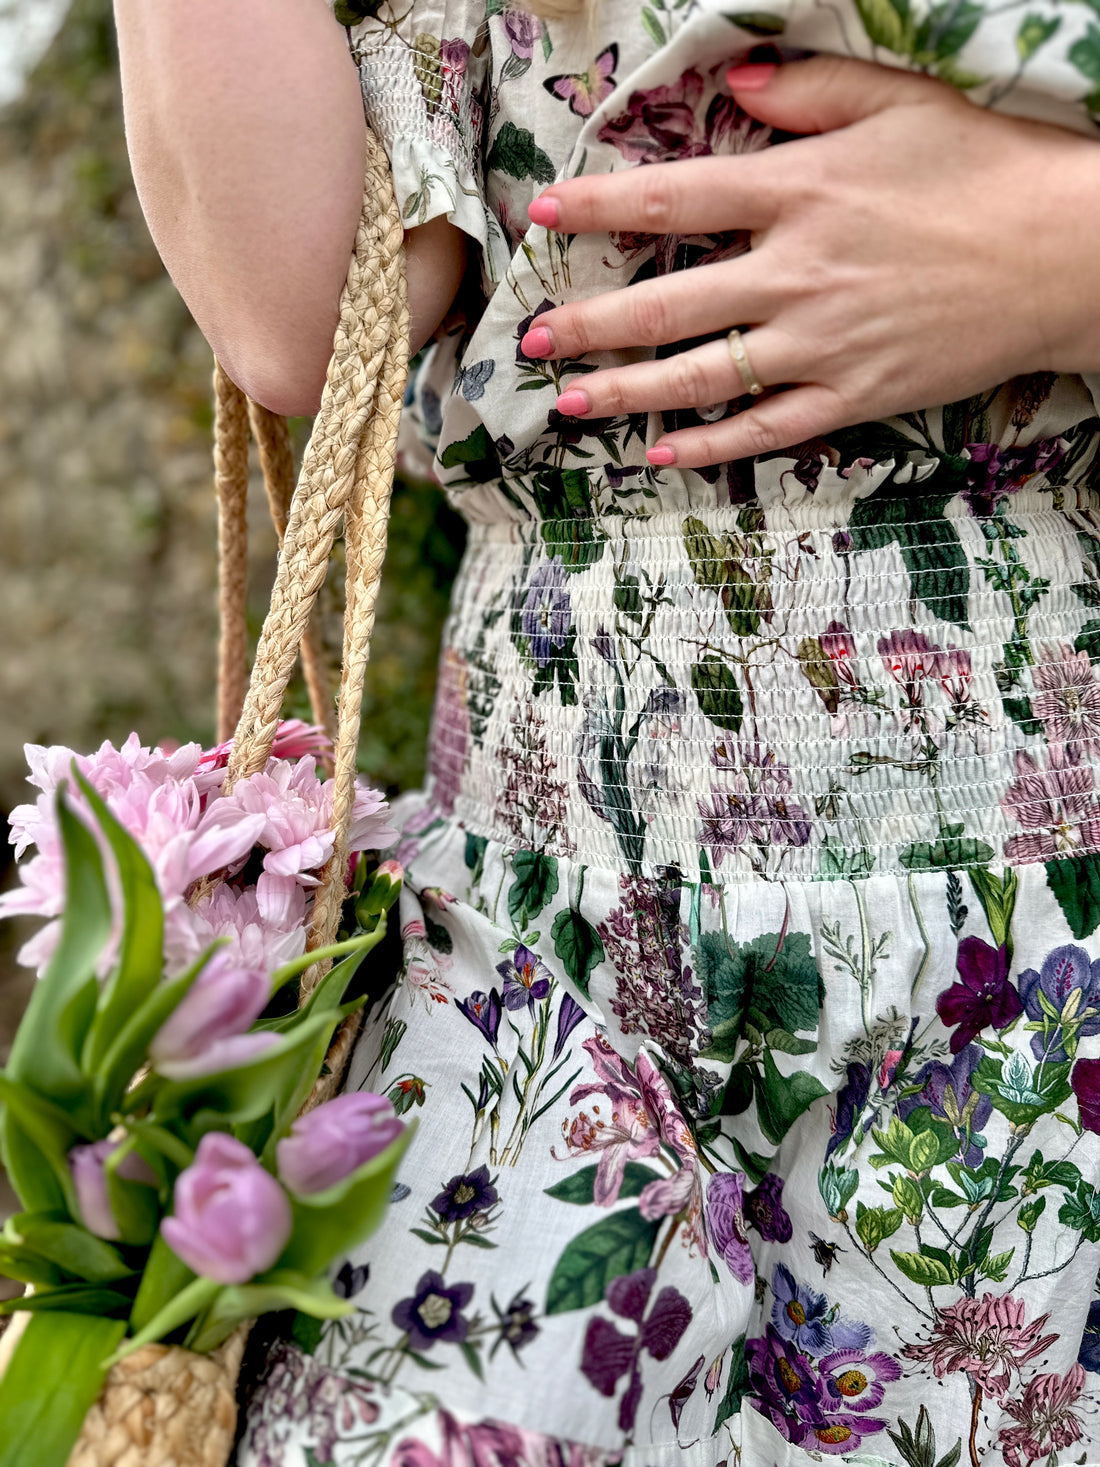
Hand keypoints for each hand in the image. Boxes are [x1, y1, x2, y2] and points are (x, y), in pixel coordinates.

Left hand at [522, 57, 1099, 467]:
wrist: (1062, 255)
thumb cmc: (981, 170)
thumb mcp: (899, 102)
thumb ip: (809, 90)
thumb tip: (734, 81)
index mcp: (799, 192)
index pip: (674, 199)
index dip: (600, 206)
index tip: (544, 215)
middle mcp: (796, 272)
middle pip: (666, 303)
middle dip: (588, 324)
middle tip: (530, 342)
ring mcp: (821, 344)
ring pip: (700, 376)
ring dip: (625, 393)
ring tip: (568, 405)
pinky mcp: (852, 397)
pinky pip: (764, 430)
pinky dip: (708, 446)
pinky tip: (657, 455)